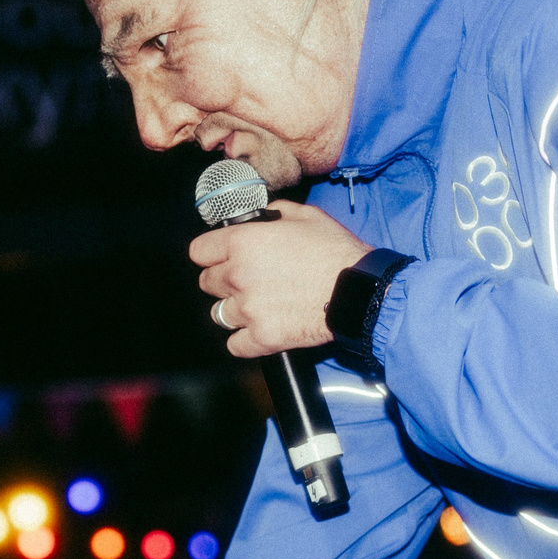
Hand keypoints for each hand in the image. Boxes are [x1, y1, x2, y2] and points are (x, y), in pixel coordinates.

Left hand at [190, 199, 370, 358]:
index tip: (219, 257)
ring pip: (219, 314)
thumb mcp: (305, 216)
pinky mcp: (262, 337)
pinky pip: (235, 345)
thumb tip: (261, 215)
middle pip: (207, 283)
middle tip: (247, 280)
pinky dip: (244, 340)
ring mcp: (248, 310)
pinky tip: (259, 329)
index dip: (211, 253)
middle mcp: (239, 276)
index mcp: (243, 242)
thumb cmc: (336, 252)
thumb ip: (274, 213)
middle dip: (223, 282)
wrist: (358, 291)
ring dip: (234, 310)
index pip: (199, 251)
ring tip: (256, 305)